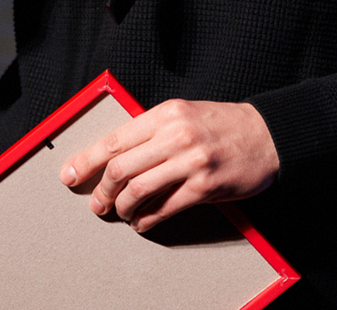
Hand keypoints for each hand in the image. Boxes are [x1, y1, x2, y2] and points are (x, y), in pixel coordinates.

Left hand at [59, 100, 278, 231]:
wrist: (266, 135)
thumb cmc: (223, 124)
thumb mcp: (184, 114)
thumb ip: (152, 130)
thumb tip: (115, 156)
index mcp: (166, 113)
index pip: (115, 139)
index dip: (87, 161)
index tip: (69, 174)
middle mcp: (176, 134)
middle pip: (121, 167)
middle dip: (102, 190)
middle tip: (98, 204)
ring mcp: (191, 160)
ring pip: (139, 189)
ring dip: (123, 207)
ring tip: (121, 213)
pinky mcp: (206, 185)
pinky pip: (166, 207)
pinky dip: (148, 219)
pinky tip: (143, 222)